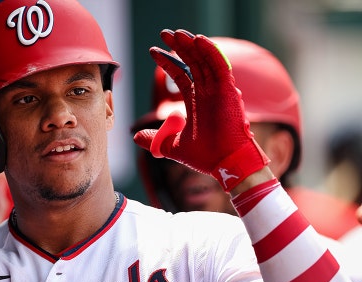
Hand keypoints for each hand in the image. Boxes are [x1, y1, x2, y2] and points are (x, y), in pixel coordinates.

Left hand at [134, 29, 269, 191]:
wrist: (225, 165)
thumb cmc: (205, 157)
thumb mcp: (172, 146)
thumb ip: (155, 139)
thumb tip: (135, 137)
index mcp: (197, 101)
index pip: (181, 75)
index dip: (167, 63)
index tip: (153, 51)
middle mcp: (208, 93)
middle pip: (192, 62)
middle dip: (178, 47)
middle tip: (164, 34)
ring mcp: (218, 91)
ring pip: (204, 60)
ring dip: (191, 45)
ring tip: (176, 33)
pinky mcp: (228, 91)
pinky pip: (219, 66)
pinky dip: (210, 52)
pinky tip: (198, 39)